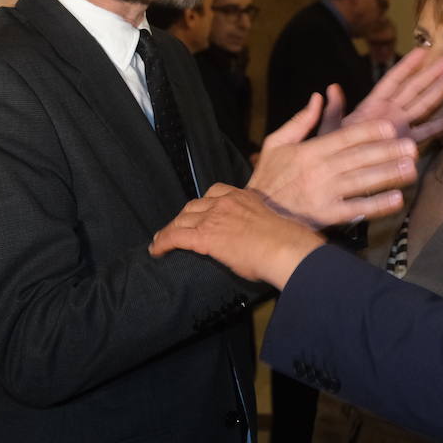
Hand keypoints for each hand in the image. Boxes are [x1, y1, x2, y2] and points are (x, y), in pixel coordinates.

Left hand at [151, 184, 322, 287]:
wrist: (285, 248)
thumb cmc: (286, 242)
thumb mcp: (270, 224)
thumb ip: (257, 225)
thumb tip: (257, 240)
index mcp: (244, 197)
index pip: (215, 192)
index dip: (204, 203)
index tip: (200, 211)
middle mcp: (225, 202)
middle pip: (194, 205)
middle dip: (184, 216)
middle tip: (178, 227)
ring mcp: (213, 218)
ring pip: (181, 220)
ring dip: (170, 230)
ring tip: (161, 241)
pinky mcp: (203, 236)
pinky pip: (174, 236)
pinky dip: (162, 243)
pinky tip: (156, 250)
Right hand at [247, 92, 417, 226]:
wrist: (256, 214)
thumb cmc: (269, 176)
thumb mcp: (277, 143)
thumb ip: (300, 120)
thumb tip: (318, 96)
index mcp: (310, 151)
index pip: (345, 137)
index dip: (369, 132)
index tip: (391, 128)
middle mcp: (319, 170)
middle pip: (359, 158)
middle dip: (387, 152)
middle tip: (412, 147)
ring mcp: (324, 194)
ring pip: (361, 182)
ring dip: (388, 175)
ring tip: (411, 170)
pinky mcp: (327, 216)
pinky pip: (356, 209)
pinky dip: (376, 205)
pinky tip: (396, 199)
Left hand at [336, 49, 442, 145]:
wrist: (342, 175)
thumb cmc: (334, 150)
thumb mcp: (329, 129)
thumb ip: (334, 110)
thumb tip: (331, 88)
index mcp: (372, 106)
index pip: (393, 81)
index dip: (407, 66)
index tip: (422, 51)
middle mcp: (389, 113)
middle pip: (414, 89)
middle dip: (431, 74)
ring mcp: (400, 128)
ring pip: (424, 106)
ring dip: (440, 91)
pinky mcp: (406, 144)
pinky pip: (427, 132)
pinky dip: (441, 124)